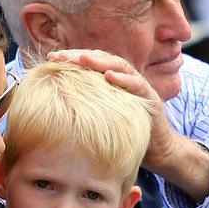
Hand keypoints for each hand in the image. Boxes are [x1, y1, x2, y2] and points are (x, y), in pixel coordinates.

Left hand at [46, 48, 178, 173]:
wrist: (157, 152)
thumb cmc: (125, 138)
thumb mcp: (100, 121)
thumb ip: (84, 110)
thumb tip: (53, 108)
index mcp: (110, 82)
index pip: (90, 64)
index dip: (71, 58)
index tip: (50, 58)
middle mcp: (124, 79)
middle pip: (102, 59)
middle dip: (80, 56)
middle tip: (60, 55)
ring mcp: (138, 86)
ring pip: (119, 66)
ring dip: (100, 61)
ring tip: (82, 59)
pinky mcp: (150, 98)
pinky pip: (137, 84)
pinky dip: (124, 79)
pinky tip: (110, 76)